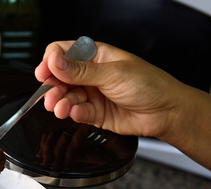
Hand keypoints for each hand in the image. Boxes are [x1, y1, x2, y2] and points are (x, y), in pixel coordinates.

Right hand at [34, 40, 192, 139]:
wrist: (166, 112)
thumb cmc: (150, 85)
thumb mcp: (113, 73)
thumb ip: (81, 70)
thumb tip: (55, 61)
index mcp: (96, 55)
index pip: (63, 53)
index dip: (51, 62)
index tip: (44, 73)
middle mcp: (92, 74)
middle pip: (60, 77)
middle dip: (53, 86)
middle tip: (51, 95)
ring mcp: (93, 94)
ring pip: (67, 97)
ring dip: (61, 102)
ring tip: (61, 107)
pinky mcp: (95, 113)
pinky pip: (77, 112)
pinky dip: (74, 113)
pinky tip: (76, 113)